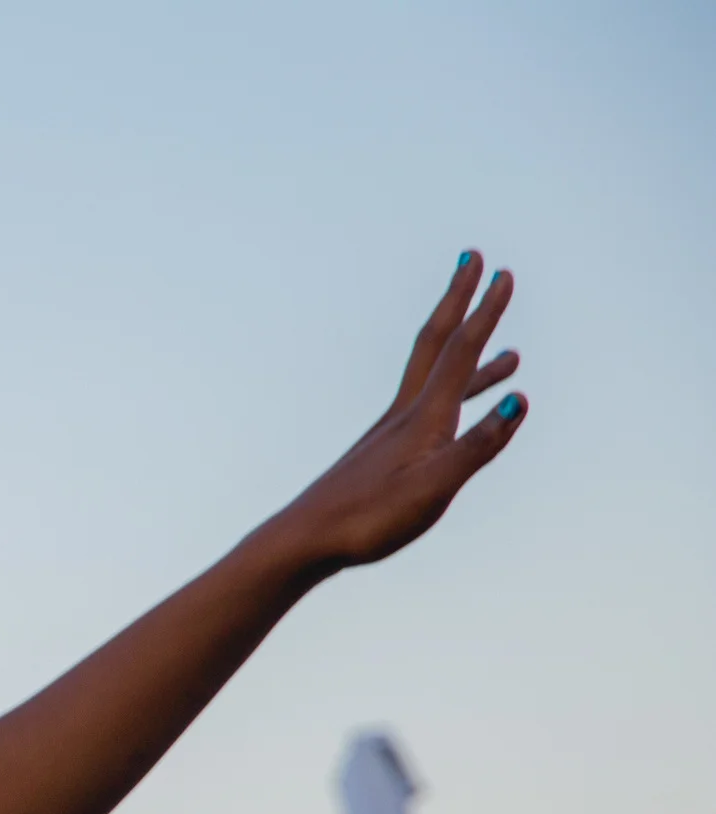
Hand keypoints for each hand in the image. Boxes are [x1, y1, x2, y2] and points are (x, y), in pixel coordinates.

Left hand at [264, 252, 527, 572]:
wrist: (305, 540)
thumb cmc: (367, 520)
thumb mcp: (434, 488)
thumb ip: (478, 446)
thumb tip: (519, 399)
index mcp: (422, 418)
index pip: (459, 351)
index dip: (483, 311)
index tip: (500, 272)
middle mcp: (406, 415)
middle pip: (436, 345)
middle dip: (459, 303)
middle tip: (472, 262)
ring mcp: (392, 435)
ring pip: (438, 383)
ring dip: (472, 360)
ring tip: (510, 356)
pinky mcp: (384, 455)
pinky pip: (429, 415)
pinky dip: (454, 406)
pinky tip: (460, 420)